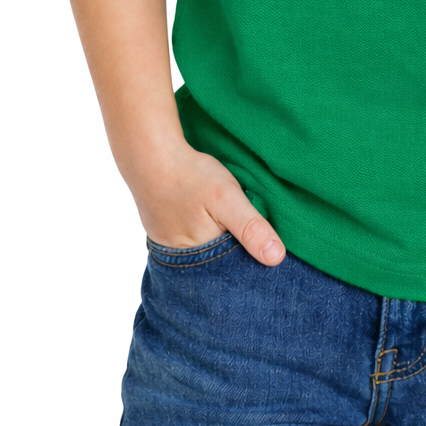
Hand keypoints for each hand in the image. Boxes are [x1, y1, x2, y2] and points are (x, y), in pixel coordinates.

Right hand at [128, 139, 285, 265]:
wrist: (149, 156)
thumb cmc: (189, 175)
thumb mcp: (226, 198)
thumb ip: (250, 227)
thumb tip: (276, 259)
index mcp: (202, 259)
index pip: (237, 270)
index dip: (254, 255)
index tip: (267, 242)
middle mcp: (183, 262)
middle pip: (220, 263)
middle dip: (236, 250)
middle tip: (241, 222)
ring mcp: (170, 249)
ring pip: (205, 253)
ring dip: (218, 242)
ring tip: (222, 219)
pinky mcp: (163, 235)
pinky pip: (190, 243)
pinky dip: (201, 233)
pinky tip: (206, 218)